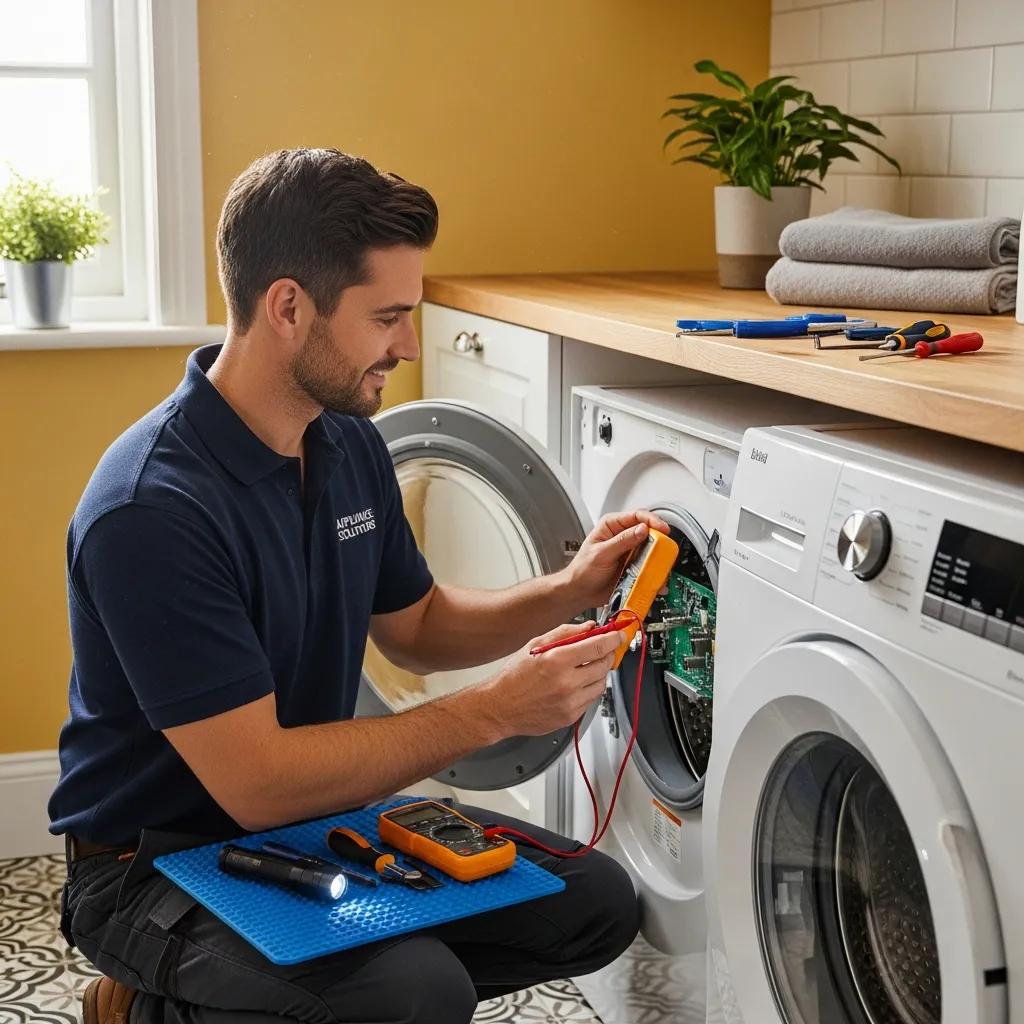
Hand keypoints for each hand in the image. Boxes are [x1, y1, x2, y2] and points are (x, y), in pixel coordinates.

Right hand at [482, 622, 623, 736]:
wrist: (499, 708)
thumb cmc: (513, 677)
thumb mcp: (535, 645)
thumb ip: (564, 633)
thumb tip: (588, 627)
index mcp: (556, 661)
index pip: (597, 647)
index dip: (613, 639)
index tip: (618, 635)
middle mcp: (566, 683)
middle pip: (604, 665)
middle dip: (606, 655)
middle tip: (601, 650)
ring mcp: (570, 702)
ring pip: (601, 684)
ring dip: (598, 673)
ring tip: (584, 668)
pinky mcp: (571, 716)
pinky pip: (591, 699)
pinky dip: (588, 689)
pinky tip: (575, 684)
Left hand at [564, 510, 670, 610]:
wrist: (580, 592)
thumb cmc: (582, 570)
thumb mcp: (601, 553)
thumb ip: (622, 541)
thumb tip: (642, 530)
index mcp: (612, 526)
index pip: (637, 516)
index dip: (652, 520)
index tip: (662, 529)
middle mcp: (623, 536)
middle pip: (648, 533)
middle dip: (658, 541)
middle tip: (664, 549)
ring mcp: (630, 552)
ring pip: (651, 550)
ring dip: (657, 558)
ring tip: (659, 566)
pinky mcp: (634, 566)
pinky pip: (649, 566)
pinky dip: (654, 572)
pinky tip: (655, 578)